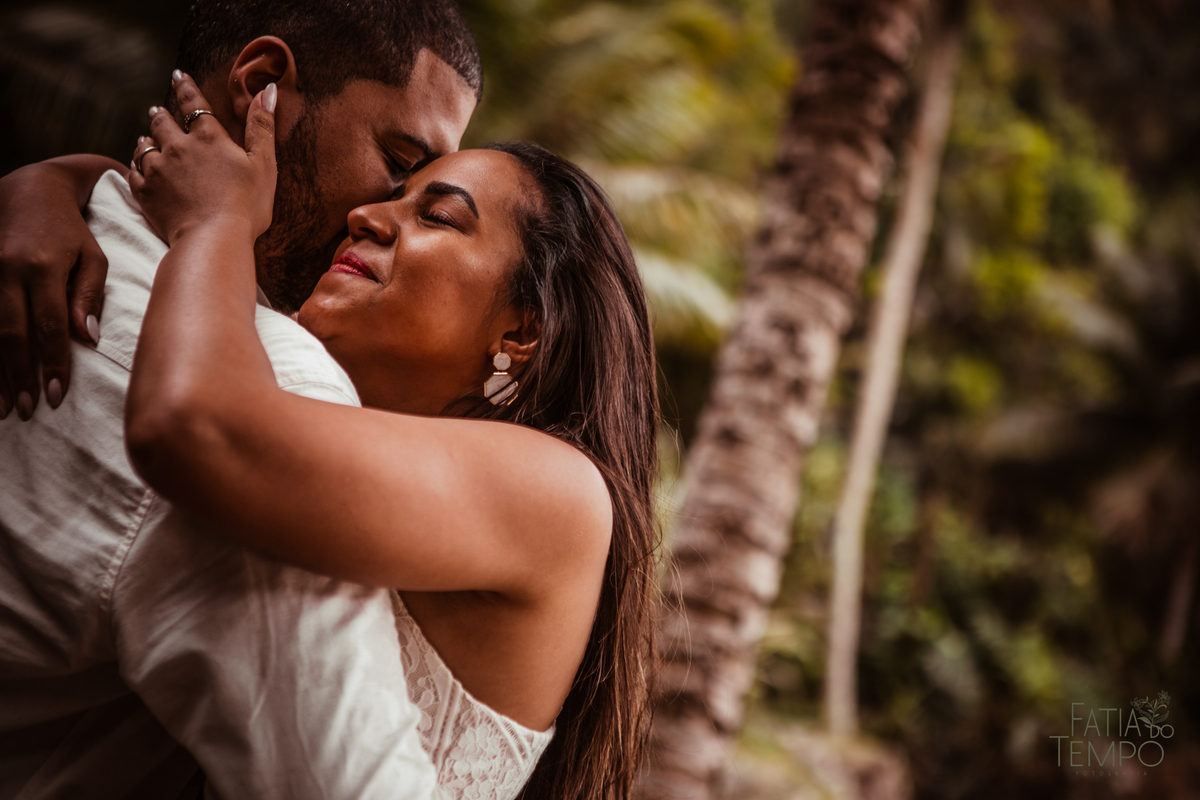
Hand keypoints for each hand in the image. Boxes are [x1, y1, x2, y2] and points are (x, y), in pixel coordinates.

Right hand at [0, 157, 112, 419]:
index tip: (55, 395)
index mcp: (43, 267)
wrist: (29, 189)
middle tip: (25, 410)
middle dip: (17, 375)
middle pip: (10, 333)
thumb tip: (86, 339)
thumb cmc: (70, 230)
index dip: (51, 363)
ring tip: (1, 406)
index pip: (48, 326)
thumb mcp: (93, 257)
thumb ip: (89, 296)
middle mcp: (8, 269)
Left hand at [130, 74, 276, 246]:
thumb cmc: (246, 205)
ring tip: (144, 138)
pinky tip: (137, 167)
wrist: (214, 239)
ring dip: (145, 140)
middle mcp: (178, 148)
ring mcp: (158, 170)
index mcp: (208, 138)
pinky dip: (135, 167)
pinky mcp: (146, 193)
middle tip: (156, 111)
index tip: (177, 75)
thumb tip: (269, 90)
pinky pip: (134, 173)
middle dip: (160, 115)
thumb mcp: (263, 164)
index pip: (193, 103)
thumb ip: (262, 126)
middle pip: (162, 123)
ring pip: (143, 147)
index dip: (185, 86)